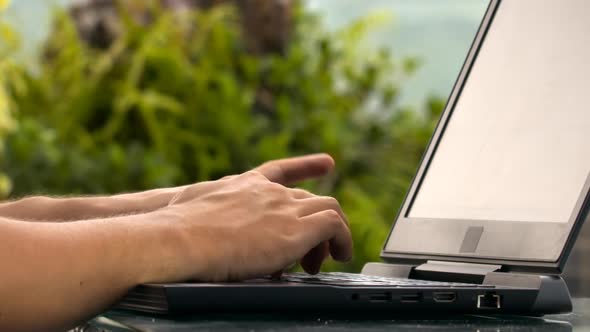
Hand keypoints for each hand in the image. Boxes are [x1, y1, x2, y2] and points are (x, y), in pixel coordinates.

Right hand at [152, 168, 351, 281]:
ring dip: (335, 233)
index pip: (280, 171)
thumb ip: (202, 209)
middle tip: (311, 253)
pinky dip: (344, 239)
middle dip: (314, 223)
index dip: (305, 167)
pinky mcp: (297, 229)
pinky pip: (335, 225)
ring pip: (329, 208)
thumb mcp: (188, 207)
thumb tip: (191, 217)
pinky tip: (342, 254)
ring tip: (337, 254)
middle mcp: (269, 192)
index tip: (326, 163)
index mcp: (244, 186)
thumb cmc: (176, 228)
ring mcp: (284, 208)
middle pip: (308, 199)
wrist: (179, 238)